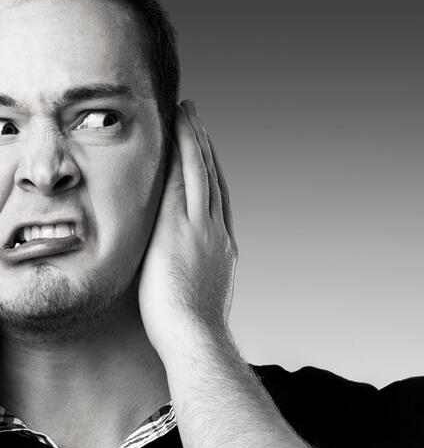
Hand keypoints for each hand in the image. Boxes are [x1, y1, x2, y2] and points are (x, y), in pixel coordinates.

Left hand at [139, 100, 236, 360]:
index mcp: (221, 250)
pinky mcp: (182, 224)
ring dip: (194, 138)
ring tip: (188, 112)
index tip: (203, 157)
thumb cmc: (191, 333)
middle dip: (204, 149)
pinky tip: (178, 129)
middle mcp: (216, 232)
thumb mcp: (199, 303)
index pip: (216, 204)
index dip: (210, 177)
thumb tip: (185, 289)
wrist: (196, 335)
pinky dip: (184, 150)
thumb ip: (193, 285)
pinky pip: (185, 176)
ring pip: (200, 171)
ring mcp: (201, 226)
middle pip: (212, 180)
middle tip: (197, 121)